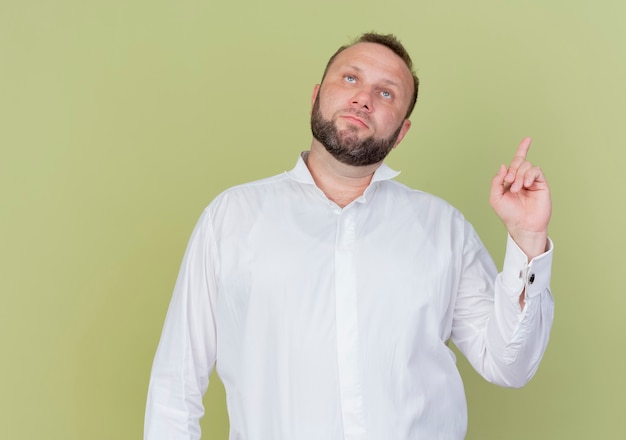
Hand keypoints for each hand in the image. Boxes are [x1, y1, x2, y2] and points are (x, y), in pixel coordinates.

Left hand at [489, 137, 550, 259]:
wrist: (523, 225)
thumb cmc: (509, 214)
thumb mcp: (495, 197)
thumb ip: (496, 181)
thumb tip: (503, 166)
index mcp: (511, 180)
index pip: (516, 161)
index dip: (522, 149)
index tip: (528, 139)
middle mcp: (523, 179)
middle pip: (519, 162)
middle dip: (513, 169)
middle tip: (510, 182)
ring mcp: (532, 181)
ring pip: (527, 166)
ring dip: (520, 175)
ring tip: (517, 188)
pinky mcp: (541, 184)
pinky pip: (536, 171)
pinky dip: (529, 175)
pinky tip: (526, 184)